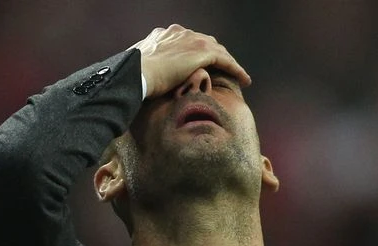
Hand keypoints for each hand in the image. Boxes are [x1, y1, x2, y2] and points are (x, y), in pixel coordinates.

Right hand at [129, 24, 250, 98]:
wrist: (137, 73)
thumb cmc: (133, 76)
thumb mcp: (139, 67)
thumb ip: (147, 68)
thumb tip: (143, 78)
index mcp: (165, 34)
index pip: (188, 41)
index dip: (197, 53)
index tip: (201, 64)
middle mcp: (181, 33)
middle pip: (207, 43)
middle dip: (217, 56)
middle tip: (224, 70)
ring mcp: (192, 40)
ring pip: (219, 52)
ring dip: (230, 64)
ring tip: (239, 76)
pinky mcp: (202, 52)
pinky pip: (226, 61)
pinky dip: (236, 70)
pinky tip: (244, 81)